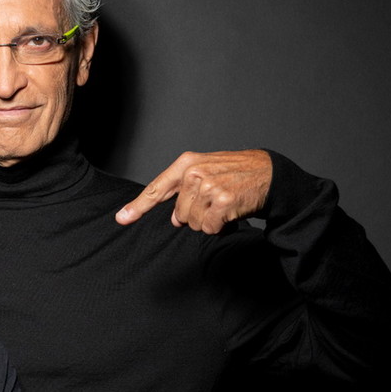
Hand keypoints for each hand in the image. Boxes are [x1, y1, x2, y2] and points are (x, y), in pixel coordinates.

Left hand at [115, 149, 271, 233]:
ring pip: (194, 223)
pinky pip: (210, 227)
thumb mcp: (206, 171)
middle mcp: (194, 173)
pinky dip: (220, 226)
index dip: (138, 206)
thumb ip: (184, 192)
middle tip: (216, 201)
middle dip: (196, 215)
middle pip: (179, 215)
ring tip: (224, 205)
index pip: (157, 188)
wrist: (268, 172)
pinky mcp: (222, 201)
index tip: (121, 218)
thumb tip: (174, 219)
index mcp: (187, 164)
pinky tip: (231, 211)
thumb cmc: (235, 173)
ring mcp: (208, 186)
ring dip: (209, 221)